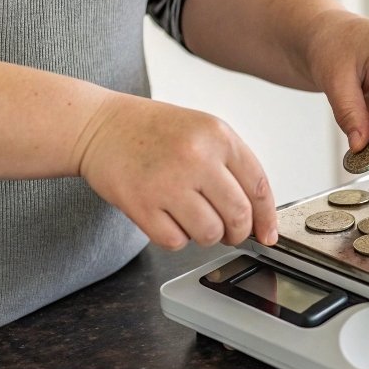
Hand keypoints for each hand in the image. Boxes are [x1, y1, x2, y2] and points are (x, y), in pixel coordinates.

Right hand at [74, 93, 277, 249]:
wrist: (100, 126)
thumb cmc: (154, 131)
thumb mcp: (203, 130)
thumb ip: (232, 166)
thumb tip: (257, 215)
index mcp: (218, 136)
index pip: (257, 186)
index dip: (266, 218)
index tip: (267, 235)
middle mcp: (196, 157)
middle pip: (238, 216)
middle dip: (237, 232)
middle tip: (228, 231)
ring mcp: (168, 181)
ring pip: (209, 234)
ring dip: (206, 235)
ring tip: (192, 218)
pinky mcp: (141, 204)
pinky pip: (176, 242)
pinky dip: (176, 238)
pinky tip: (167, 218)